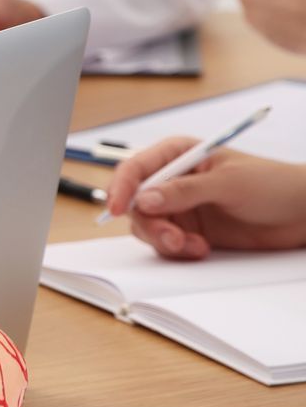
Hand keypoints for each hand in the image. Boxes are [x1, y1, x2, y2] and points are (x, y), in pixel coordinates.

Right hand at [103, 136, 305, 257]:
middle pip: (136, 203)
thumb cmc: (273, 185)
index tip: (118, 208)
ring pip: (148, 226)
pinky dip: (179, 250)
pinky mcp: (191, 231)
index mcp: (178, 155)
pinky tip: (202, 249)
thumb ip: (184, 191)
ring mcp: (181, 207)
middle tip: (173, 238)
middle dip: (151, 223)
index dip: (121, 187)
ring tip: (193, 246)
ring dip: (165, 240)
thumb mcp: (228, 183)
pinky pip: (167, 243)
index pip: (135, 168)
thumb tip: (144, 199)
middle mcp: (173, 181)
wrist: (303, 214)